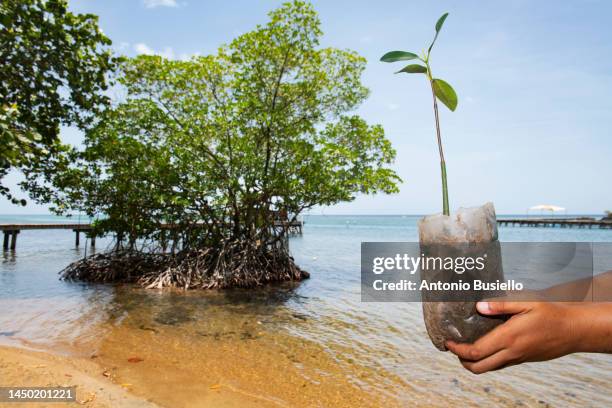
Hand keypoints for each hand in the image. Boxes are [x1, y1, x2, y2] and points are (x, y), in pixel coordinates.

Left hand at [445, 301, 580, 373]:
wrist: (574, 330)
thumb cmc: (551, 313)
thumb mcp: (526, 302)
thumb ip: (500, 305)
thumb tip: (479, 306)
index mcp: (508, 338)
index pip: (476, 352)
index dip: (457, 350)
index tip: (447, 342)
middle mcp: (511, 352)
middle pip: (478, 367)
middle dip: (461, 360)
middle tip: (453, 347)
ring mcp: (518, 358)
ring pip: (489, 369)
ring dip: (474, 362)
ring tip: (465, 348)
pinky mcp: (523, 360)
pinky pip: (500, 365)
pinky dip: (487, 360)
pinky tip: (485, 348)